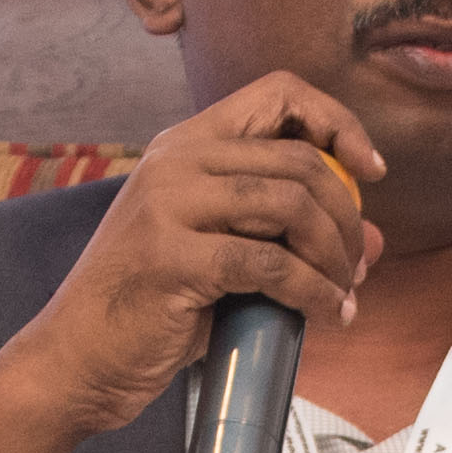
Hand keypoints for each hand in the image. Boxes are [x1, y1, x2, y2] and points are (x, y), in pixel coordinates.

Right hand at [0, 78, 385, 452]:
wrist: (76, 359)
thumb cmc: (150, 309)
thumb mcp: (220, 255)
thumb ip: (286, 236)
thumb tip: (374, 240)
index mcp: (185, 145)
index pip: (279, 93)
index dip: (337, 122)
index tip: (370, 171)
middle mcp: (175, 161)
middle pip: (299, 158)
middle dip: (347, 215)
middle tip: (359, 263)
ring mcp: (168, 205)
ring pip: (290, 205)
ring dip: (334, 253)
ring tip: (343, 290)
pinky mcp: (171, 257)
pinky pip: (270, 266)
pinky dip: (312, 291)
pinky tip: (324, 313)